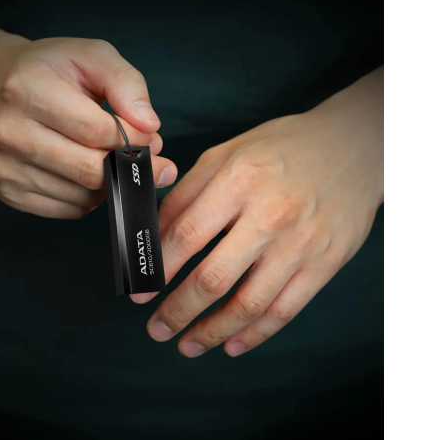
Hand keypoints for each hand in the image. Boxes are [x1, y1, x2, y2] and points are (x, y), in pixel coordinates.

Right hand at [0, 36, 176, 217]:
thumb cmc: (49, 70)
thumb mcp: (93, 56)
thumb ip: (127, 84)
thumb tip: (150, 127)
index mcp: (27, 90)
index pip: (97, 131)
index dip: (134, 139)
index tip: (149, 136)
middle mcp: (9, 133)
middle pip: (89, 170)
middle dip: (128, 166)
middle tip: (145, 156)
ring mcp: (5, 168)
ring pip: (83, 196)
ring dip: (110, 182)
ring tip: (110, 157)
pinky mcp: (9, 192)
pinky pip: (70, 210)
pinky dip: (90, 197)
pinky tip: (86, 171)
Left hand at [132, 69, 382, 356]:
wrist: (353, 146)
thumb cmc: (280, 149)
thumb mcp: (226, 155)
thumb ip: (186, 195)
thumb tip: (153, 237)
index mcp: (238, 181)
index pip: (186, 236)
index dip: (157, 269)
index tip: (139, 292)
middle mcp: (270, 215)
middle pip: (213, 278)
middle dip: (177, 311)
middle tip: (156, 329)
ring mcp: (301, 243)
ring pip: (249, 304)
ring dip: (212, 332)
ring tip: (187, 346)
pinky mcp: (325, 263)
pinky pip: (285, 310)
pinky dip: (255, 334)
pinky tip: (232, 344)